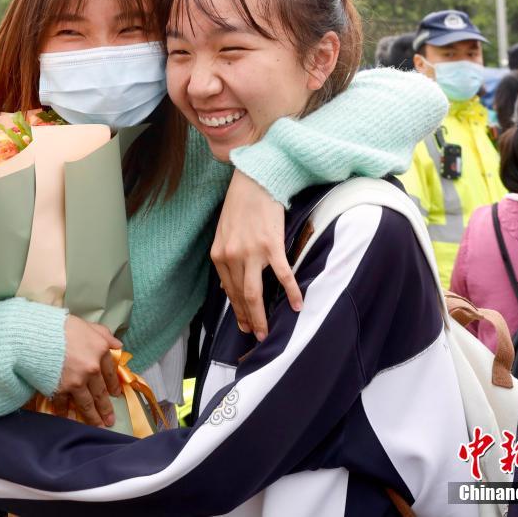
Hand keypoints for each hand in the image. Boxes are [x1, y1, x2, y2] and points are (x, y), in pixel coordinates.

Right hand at [56, 316, 122, 426]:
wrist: (38, 334)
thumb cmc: (62, 326)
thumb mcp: (89, 325)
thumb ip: (105, 335)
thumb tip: (117, 345)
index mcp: (101, 352)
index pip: (110, 373)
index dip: (114, 385)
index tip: (116, 394)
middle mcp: (92, 369)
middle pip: (100, 392)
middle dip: (105, 408)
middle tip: (109, 420)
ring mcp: (76, 381)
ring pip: (86, 403)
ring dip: (92, 417)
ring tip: (97, 426)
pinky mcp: (60, 389)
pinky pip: (64, 404)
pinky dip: (65, 413)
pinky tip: (68, 420)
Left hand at [211, 170, 302, 341]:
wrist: (255, 181)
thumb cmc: (241, 207)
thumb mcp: (224, 234)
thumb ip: (226, 259)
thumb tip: (229, 286)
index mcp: (219, 255)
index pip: (229, 290)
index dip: (237, 310)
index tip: (244, 324)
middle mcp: (232, 256)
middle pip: (241, 296)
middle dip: (248, 319)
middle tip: (256, 335)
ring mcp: (252, 252)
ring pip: (255, 293)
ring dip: (261, 316)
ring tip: (267, 332)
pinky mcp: (272, 245)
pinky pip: (282, 275)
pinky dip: (291, 292)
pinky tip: (297, 305)